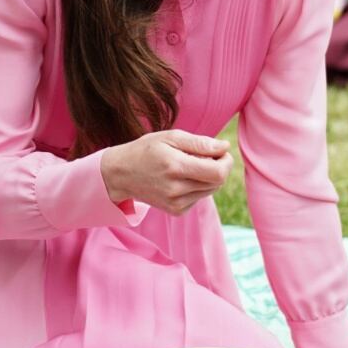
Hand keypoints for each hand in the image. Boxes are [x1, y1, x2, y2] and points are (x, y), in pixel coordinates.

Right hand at [100, 129, 231, 214]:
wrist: (121, 174)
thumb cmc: (148, 150)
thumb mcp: (171, 137)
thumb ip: (200, 143)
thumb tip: (225, 147)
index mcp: (176, 167)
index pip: (218, 173)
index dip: (226, 162)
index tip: (221, 152)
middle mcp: (176, 189)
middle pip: (218, 182)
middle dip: (220, 167)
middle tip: (207, 156)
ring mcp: (176, 203)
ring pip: (211, 190)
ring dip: (209, 177)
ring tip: (190, 166)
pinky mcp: (176, 211)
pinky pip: (200, 197)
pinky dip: (198, 186)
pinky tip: (182, 179)